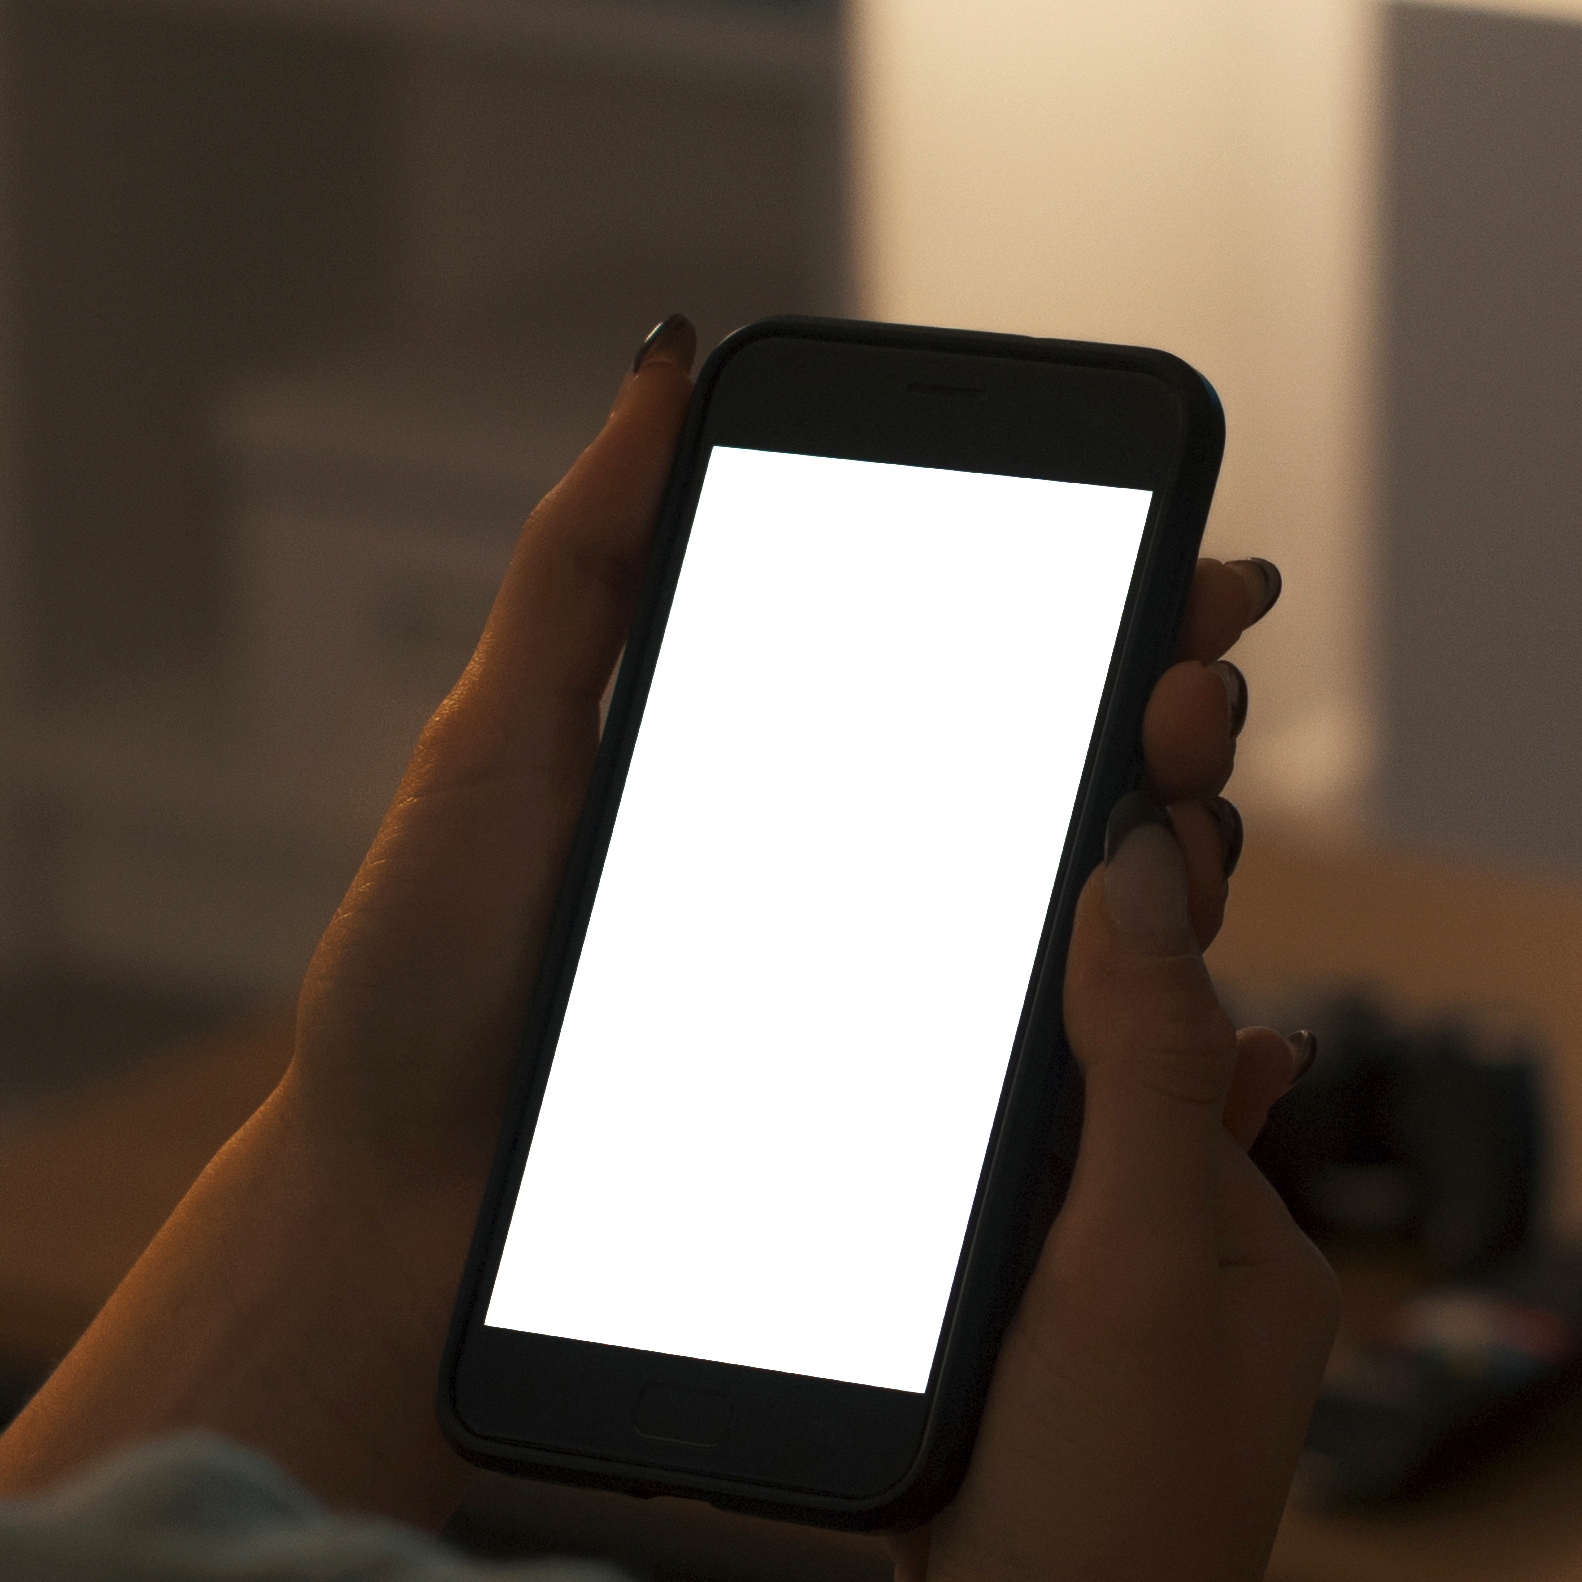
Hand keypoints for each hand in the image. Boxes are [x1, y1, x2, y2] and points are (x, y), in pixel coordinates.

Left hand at [0, 317, 1281, 1531]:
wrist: (390, 1222)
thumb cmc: (423, 986)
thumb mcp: (495, 744)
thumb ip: (586, 563)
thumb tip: (665, 359)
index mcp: (784, 782)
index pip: (981, 679)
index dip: (1107, 622)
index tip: (1190, 580)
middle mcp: (857, 898)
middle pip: (1069, 795)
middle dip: (1166, 729)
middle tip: (1189, 700)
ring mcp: (880, 1028)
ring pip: (1091, 940)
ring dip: (1177, 870)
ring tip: (1187, 823)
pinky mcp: (887, 1156)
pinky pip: (1036, 1096)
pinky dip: (1134, 1047)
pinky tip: (1187, 1000)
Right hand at [843, 800, 1345, 1581]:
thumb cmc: (1110, 1535)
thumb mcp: (1134, 1260)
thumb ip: (1138, 1065)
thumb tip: (1144, 866)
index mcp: (1242, 1252)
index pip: (1170, 1041)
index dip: (1104, 940)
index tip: (1019, 837)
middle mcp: (1169, 1313)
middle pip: (1068, 1115)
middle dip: (999, 1036)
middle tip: (895, 912)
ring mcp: (1067, 1385)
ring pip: (982, 1211)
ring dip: (921, 1150)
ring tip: (827, 1038)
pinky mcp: (971, 1450)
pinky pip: (918, 1309)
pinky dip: (871, 1265)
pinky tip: (795, 1221)